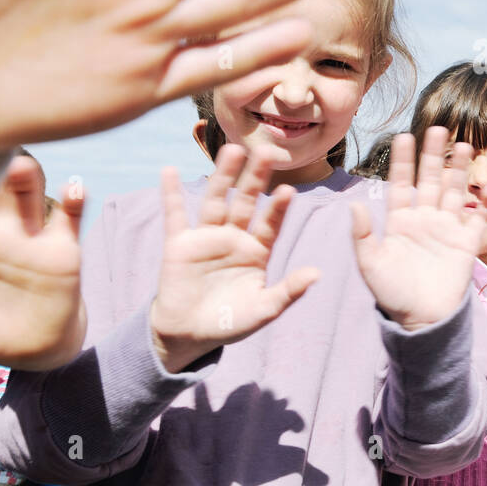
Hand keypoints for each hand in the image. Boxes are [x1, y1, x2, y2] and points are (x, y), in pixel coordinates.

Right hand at [151, 145, 318, 372]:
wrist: (190, 335)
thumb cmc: (231, 322)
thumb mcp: (263, 310)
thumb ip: (288, 292)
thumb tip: (317, 274)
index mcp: (257, 250)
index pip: (271, 223)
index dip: (278, 208)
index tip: (288, 190)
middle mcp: (234, 237)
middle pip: (247, 201)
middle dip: (256, 177)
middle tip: (267, 151)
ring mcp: (207, 237)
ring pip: (216, 200)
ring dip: (223, 176)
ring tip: (232, 150)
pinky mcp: (179, 244)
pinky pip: (175, 215)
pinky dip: (171, 194)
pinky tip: (168, 171)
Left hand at [352, 127, 486, 331]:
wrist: (423, 320)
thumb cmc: (392, 294)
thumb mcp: (370, 265)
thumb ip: (362, 235)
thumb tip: (352, 205)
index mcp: (399, 222)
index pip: (400, 184)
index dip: (402, 161)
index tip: (403, 136)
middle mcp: (424, 219)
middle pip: (429, 180)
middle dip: (433, 155)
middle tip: (438, 129)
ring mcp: (446, 229)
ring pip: (453, 191)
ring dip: (459, 169)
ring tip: (464, 145)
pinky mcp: (466, 242)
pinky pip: (477, 216)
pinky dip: (482, 201)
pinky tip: (485, 185)